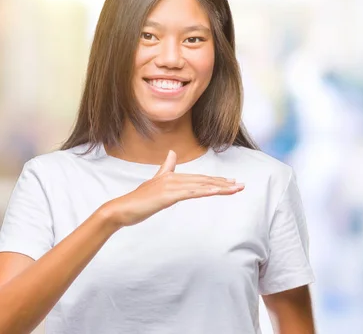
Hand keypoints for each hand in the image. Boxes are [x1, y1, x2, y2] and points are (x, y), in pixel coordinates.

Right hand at [101, 150, 243, 226]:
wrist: (122, 209)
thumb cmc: (138, 200)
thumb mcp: (155, 182)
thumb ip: (165, 168)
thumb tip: (172, 154)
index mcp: (172, 176)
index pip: (199, 178)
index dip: (216, 180)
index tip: (231, 182)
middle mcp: (173, 178)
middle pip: (204, 180)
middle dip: (224, 183)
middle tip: (241, 185)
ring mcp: (171, 186)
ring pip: (201, 185)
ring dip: (220, 187)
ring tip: (236, 189)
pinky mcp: (168, 195)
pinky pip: (191, 193)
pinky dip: (206, 191)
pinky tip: (218, 191)